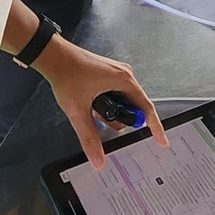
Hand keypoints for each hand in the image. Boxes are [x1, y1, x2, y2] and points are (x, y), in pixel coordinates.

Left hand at [32, 35, 166, 170]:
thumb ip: (89, 137)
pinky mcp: (108, 74)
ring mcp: (116, 73)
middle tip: (101, 119)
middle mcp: (124, 74)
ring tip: (91, 108)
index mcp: (124, 80)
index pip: (146, 108)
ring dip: (111, 111)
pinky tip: (91, 104)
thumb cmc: (67, 73)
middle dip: (119, 118)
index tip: (161, 140)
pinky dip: (107, 103)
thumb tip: (98, 158)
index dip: (154, 127)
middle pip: (134, 106)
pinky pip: (116, 93)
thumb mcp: (78, 111)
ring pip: (124, 100)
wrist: (54, 56)